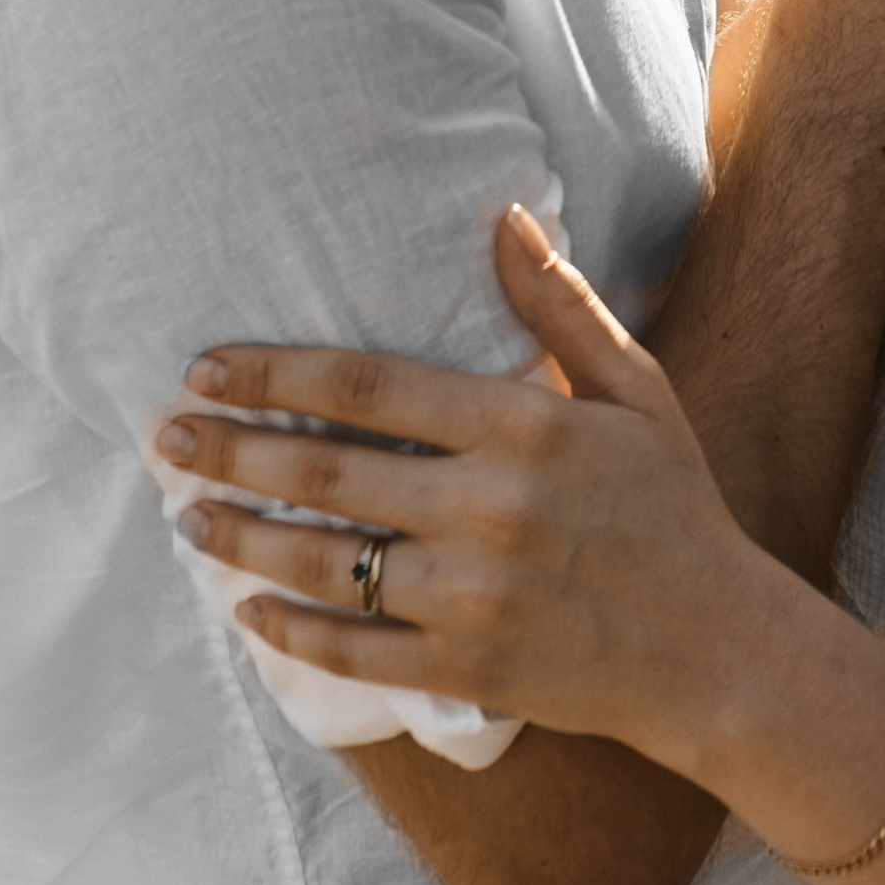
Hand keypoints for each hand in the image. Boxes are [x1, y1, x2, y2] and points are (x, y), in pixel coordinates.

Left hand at [161, 207, 766, 767]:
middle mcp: (488, 510)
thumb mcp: (635, 388)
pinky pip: (355, 651)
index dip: (276, 374)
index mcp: (523, 427)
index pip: (367, 386)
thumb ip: (561, 304)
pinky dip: (290, 631)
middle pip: (325, 473)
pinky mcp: (468, 670)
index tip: (210, 368)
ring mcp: (473, 598)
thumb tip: (507, 214)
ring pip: (325, 564)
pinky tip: (246, 607)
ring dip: (243, 538)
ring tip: (188, 517)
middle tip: (167, 437)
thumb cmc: (672, 505)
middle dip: (232, 452)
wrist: (717, 650)